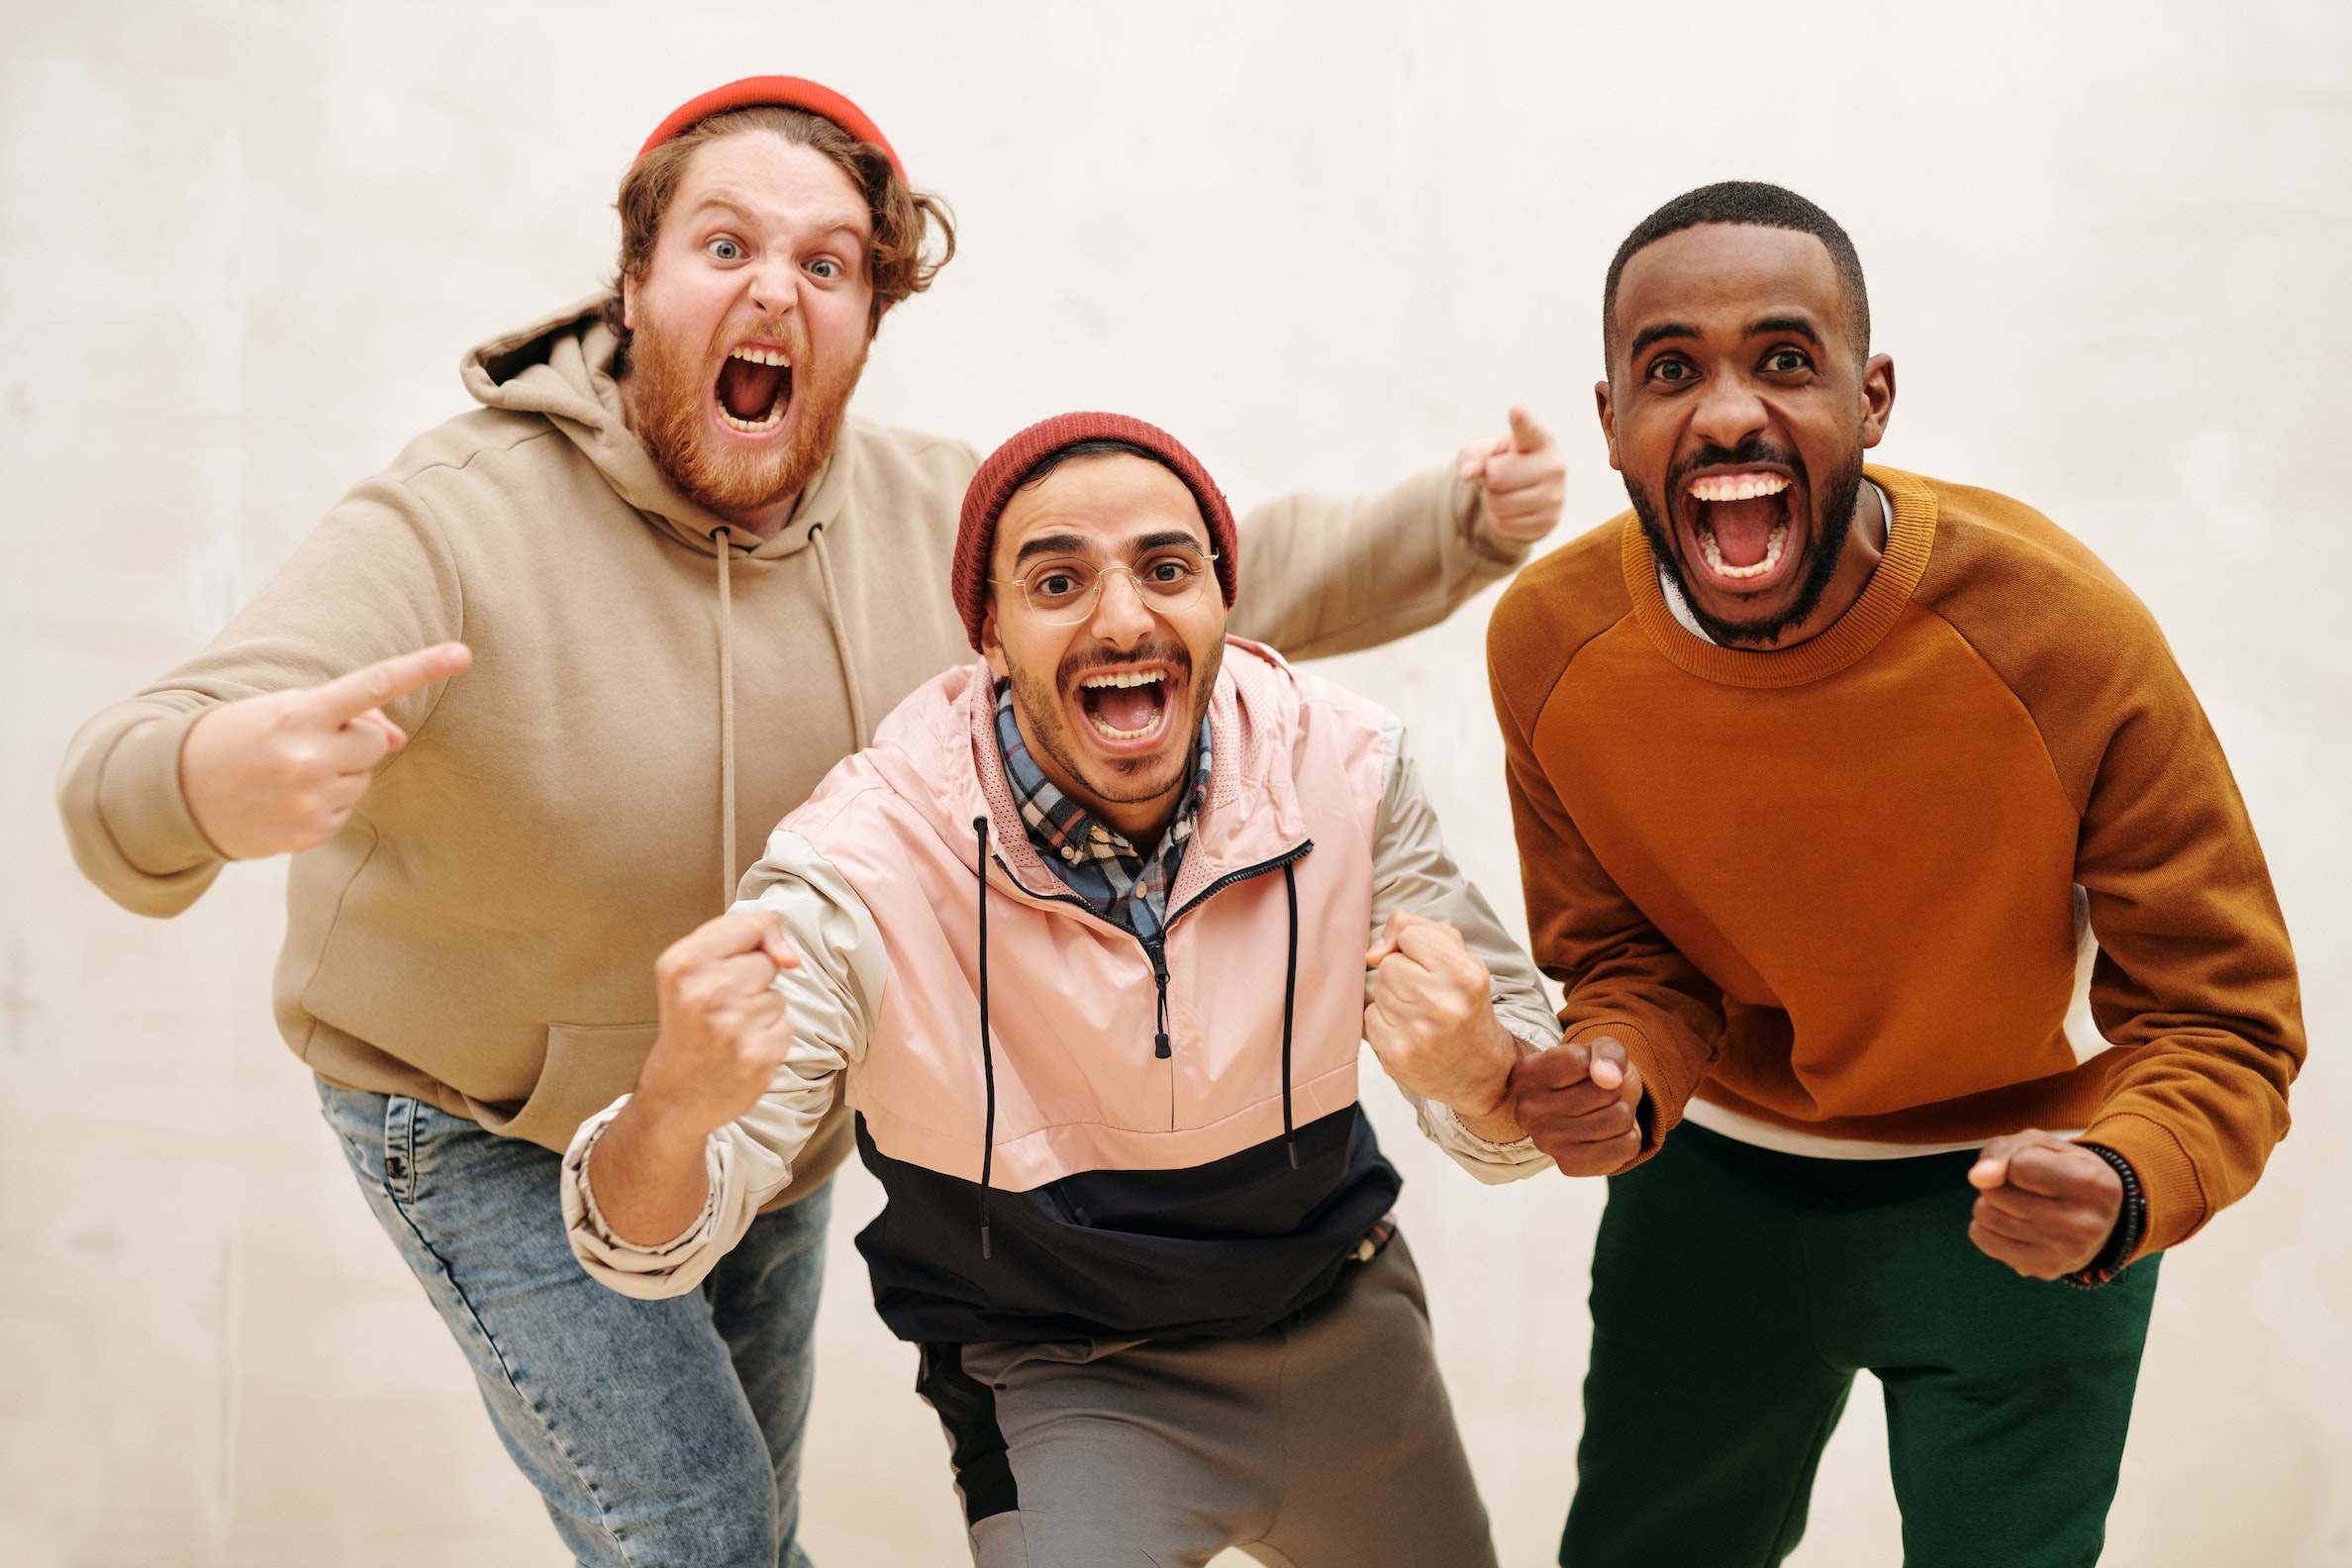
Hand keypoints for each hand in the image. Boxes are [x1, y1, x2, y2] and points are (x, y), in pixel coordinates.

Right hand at [180, 643, 472, 858]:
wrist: (173, 790)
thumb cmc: (238, 737)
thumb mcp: (283, 711)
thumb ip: (345, 716)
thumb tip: (397, 738)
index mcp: (299, 714)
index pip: (372, 684)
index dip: (422, 667)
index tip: (463, 653)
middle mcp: (309, 757)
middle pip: (375, 741)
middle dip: (352, 740)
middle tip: (304, 742)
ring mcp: (311, 798)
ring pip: (362, 778)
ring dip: (337, 772)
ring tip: (286, 771)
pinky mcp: (311, 832)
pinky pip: (346, 810)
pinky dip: (325, 803)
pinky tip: (286, 798)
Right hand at [635, 911, 802, 1140]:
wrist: (674, 1096)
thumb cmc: (687, 1028)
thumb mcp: (690, 970)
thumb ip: (739, 940)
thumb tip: (791, 957)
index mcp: (684, 964)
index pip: (752, 924)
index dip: (756, 940)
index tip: (737, 962)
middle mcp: (706, 993)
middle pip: (767, 963)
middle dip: (753, 983)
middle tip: (721, 1008)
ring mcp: (733, 1027)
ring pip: (778, 997)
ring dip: (762, 1014)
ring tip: (729, 1031)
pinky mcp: (758, 1057)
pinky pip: (786, 1027)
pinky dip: (770, 1039)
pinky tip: (742, 1050)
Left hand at [1363, 911, 1524, 1140]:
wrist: (1482, 1071)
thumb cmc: (1467, 1006)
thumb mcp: (1461, 957)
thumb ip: (1417, 930)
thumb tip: (1372, 952)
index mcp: (1464, 974)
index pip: (1409, 935)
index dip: (1415, 948)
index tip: (1432, 966)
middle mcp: (1441, 1004)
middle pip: (1388, 964)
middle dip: (1404, 974)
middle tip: (1428, 995)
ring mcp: (1416, 1033)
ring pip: (1377, 990)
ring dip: (1394, 999)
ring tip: (1421, 1015)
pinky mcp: (1396, 1056)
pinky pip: (1369, 1017)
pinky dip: (1385, 1022)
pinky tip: (1409, 1032)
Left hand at [1458, 405, 1565, 542]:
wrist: (1525, 491)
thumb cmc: (1503, 461)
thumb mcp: (1485, 451)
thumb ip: (1472, 455)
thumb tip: (1468, 474)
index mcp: (1539, 439)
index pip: (1528, 430)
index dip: (1521, 421)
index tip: (1515, 410)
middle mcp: (1554, 464)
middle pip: (1497, 476)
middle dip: (1489, 479)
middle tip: (1500, 475)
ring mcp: (1555, 495)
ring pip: (1498, 504)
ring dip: (1492, 501)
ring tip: (1507, 491)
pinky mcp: (1549, 521)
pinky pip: (1504, 525)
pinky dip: (1499, 519)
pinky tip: (1513, 509)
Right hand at [1509, 1034, 1643, 1175]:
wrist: (1585, 1110)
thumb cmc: (1587, 1074)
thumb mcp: (1598, 1049)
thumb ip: (1606, 1053)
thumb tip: (1609, 1079)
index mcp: (1526, 1075)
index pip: (1579, 1061)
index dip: (1597, 1061)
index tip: (1586, 1068)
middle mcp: (1528, 1111)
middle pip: (1606, 1092)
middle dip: (1613, 1089)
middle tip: (1596, 1095)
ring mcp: (1547, 1143)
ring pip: (1620, 1118)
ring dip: (1622, 1112)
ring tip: (1601, 1112)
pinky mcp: (1570, 1165)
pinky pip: (1627, 1145)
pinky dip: (1629, 1135)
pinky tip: (1608, 1134)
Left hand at [1966, 1130, 2122, 1278]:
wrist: (2100, 1217)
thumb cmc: (2063, 1170)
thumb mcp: (2040, 1145)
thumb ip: (2003, 1151)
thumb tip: (1977, 1178)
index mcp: (2093, 1183)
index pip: (2019, 1166)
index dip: (2014, 1161)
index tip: (2031, 1166)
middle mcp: (2086, 1223)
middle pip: (1997, 1193)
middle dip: (1998, 1183)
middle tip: (2022, 1187)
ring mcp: (2067, 1252)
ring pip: (1986, 1216)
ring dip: (1990, 1204)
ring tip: (2016, 1203)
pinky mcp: (2045, 1269)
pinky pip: (1983, 1239)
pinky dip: (1986, 1226)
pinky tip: (2011, 1223)